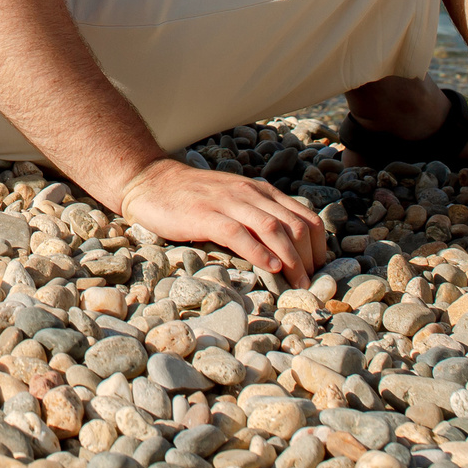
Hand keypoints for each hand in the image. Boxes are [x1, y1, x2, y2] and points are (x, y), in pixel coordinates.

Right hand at [117, 156, 329, 285]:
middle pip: (294, 224)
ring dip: (291, 259)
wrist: (150, 181)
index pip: (304, 217)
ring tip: (298, 283)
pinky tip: (270, 268)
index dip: (318, 247)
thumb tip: (285, 252)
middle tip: (309, 285)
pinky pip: (239, 233)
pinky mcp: (205, 215)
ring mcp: (227, 203)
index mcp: (259, 191)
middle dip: (308, 258)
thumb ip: (257, 216)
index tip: (317, 271)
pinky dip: (259, 253)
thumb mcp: (233, 199)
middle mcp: (249, 194)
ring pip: (272, 228)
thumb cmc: (192, 197)